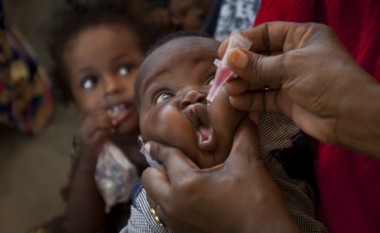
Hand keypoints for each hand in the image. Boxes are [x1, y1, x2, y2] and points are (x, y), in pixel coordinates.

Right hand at [77, 109, 114, 159]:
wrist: (86, 161)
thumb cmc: (94, 146)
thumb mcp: (97, 132)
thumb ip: (101, 123)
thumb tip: (111, 112)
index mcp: (82, 124)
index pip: (94, 112)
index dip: (105, 112)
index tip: (111, 117)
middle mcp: (81, 128)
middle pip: (96, 116)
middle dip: (107, 118)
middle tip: (113, 123)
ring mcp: (84, 136)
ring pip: (98, 123)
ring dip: (108, 125)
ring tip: (112, 129)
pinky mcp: (88, 144)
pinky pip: (100, 134)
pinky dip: (107, 133)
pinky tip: (110, 134)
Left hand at [142, 118, 299, 232]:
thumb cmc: (256, 202)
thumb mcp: (248, 164)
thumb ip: (244, 136)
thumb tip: (248, 115)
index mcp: (186, 184)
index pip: (166, 157)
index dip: (160, 146)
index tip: (152, 143)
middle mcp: (174, 205)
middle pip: (149, 179)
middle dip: (158, 168)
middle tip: (175, 163)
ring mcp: (176, 222)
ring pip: (154, 199)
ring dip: (162, 187)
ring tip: (181, 180)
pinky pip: (165, 214)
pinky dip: (170, 203)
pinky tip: (189, 198)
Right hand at [222, 22, 379, 155]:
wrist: (351, 118)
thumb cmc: (328, 82)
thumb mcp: (290, 67)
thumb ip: (258, 65)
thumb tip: (230, 57)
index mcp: (302, 37)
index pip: (267, 33)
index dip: (244, 40)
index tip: (224, 51)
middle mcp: (295, 56)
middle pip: (260, 57)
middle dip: (241, 66)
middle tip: (223, 74)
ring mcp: (291, 79)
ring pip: (260, 79)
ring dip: (243, 83)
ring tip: (229, 89)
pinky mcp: (288, 100)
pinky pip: (264, 97)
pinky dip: (251, 99)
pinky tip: (237, 101)